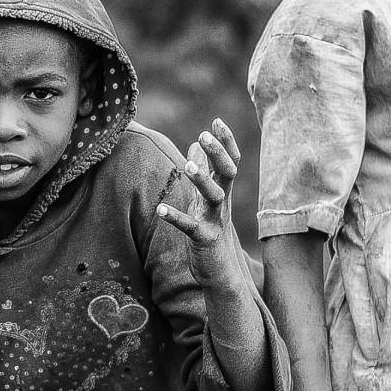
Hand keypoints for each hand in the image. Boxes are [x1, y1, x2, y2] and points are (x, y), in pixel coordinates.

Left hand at [156, 119, 242, 276]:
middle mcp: (223, 202)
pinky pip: (190, 227)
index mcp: (223, 190)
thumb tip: (195, 142)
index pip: (231, 161)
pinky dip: (175, 217)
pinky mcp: (204, 240)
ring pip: (214, 196)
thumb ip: (202, 170)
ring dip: (202, 179)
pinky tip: (160, 209)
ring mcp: (216, 220)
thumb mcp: (205, 198)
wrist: (219, 270)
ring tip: (187, 165)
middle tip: (204, 135)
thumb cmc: (210, 228)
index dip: (227, 141)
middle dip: (218, 153)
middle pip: (228, 172)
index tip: (217, 120)